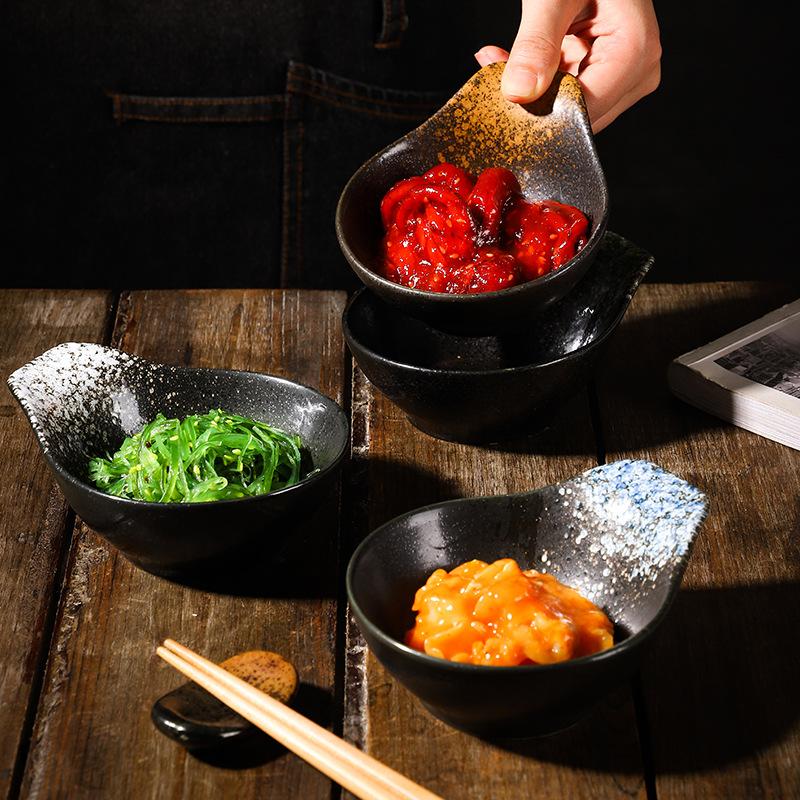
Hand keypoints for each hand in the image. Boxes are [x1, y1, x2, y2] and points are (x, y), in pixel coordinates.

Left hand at [475, 0, 660, 131]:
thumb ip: (536, 42)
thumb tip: (520, 92)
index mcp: (636, 52)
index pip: (582, 110)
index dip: (540, 109)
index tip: (503, 93)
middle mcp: (638, 72)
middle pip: (575, 114)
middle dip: (531, 99)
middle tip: (494, 66)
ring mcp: (625, 77)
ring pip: (565, 108)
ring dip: (529, 90)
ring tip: (500, 56)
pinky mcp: (607, 75)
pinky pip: (566, 94)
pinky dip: (536, 80)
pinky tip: (512, 58)